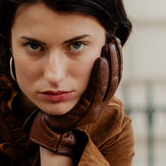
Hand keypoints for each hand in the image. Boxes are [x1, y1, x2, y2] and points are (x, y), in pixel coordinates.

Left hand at [28, 38, 122, 155]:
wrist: (48, 125)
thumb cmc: (59, 103)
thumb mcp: (74, 86)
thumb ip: (84, 74)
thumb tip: (91, 51)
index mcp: (100, 98)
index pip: (114, 76)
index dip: (117, 59)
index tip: (115, 41)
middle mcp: (101, 104)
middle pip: (115, 78)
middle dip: (116, 58)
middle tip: (114, 40)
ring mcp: (95, 109)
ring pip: (108, 84)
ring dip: (110, 63)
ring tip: (109, 46)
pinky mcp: (87, 111)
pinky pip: (96, 91)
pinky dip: (100, 74)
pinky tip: (99, 60)